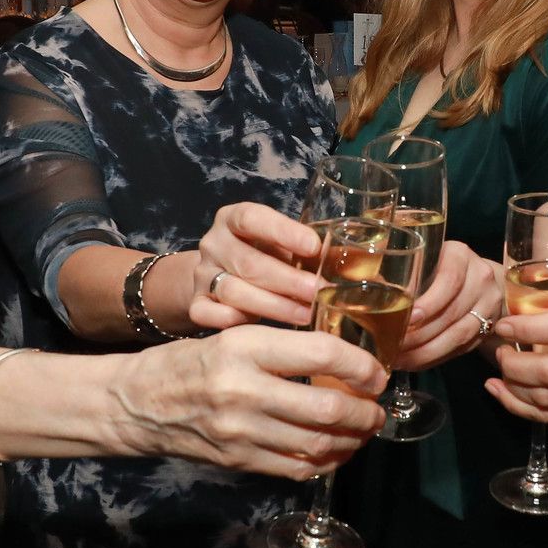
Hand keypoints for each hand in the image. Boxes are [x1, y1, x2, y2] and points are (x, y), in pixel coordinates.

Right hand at [112, 324, 385, 479]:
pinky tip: (336, 450)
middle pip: (327, 407)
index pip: (321, 353)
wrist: (137, 404)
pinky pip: (297, 468)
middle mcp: (243, 390)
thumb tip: (344, 361)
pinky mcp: (238, 460)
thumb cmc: (189, 363)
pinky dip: (326, 462)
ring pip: (318, 444)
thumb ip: (282, 349)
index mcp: (243, 347)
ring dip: (353, 440)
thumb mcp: (232, 337)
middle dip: (365, 412)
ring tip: (363, 430)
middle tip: (377, 408)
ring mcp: (240, 431)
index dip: (361, 365)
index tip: (377, 372)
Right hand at [189, 201, 322, 329]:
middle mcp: (214, 244)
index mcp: (233, 219)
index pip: (252, 218)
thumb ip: (305, 250)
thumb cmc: (261, 256)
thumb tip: (352, 262)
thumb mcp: (280, 244)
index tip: (314, 247)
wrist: (217, 276)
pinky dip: (232, 321)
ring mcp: (202, 274)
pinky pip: (207, 315)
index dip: (283, 232)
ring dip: (273, 306)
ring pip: (233, 291)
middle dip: (287, 280)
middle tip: (318, 292)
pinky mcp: (195, 303)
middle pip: (248, 262)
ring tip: (305, 315)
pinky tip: (259, 329)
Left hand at [398, 243, 498, 371]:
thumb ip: (402, 269)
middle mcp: (480, 278)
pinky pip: (461, 348)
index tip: (409, 318)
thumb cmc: (438, 265)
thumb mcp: (422, 257)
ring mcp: (488, 305)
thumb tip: (370, 287)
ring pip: (458, 335)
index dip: (430, 302)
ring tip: (400, 360)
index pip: (450, 279)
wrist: (480, 277)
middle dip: (420, 334)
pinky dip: (434, 358)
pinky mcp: (488, 328)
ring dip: (426, 351)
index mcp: (460, 255)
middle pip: (452, 312)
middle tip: (393, 346)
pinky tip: (414, 362)